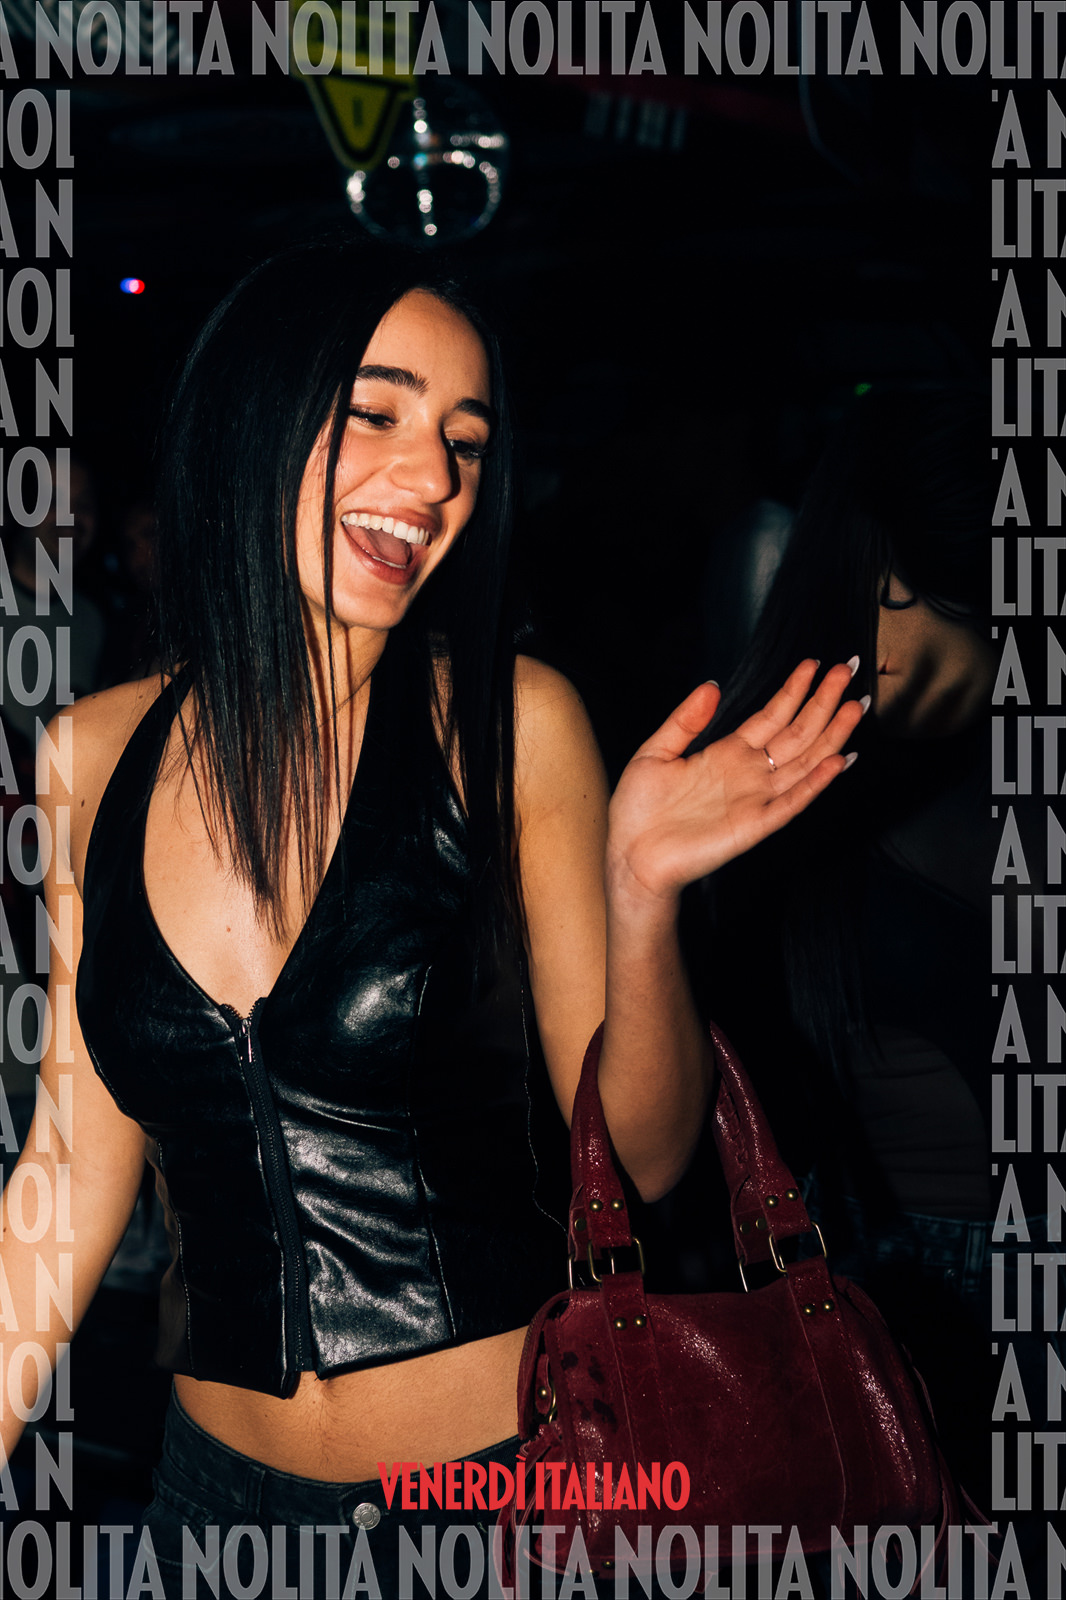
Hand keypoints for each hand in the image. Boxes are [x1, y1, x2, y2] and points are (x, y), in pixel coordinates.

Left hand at [607, 659, 863, 909]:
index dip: (794, 691)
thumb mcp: (655, 752)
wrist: (631, 856)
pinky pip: (792, 801)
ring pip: (804, 761)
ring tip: (854, 706)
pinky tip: (838, 761)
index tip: (815, 664)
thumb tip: (712, 686)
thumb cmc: (638, 810)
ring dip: (831, 734)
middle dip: (822, 701)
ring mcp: (755, 798)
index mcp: (726, 753)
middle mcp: (748, 773)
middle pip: (796, 732)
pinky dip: (816, 782)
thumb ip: (685, 720)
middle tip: (846, 669)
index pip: (771, 716)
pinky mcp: (755, 824)